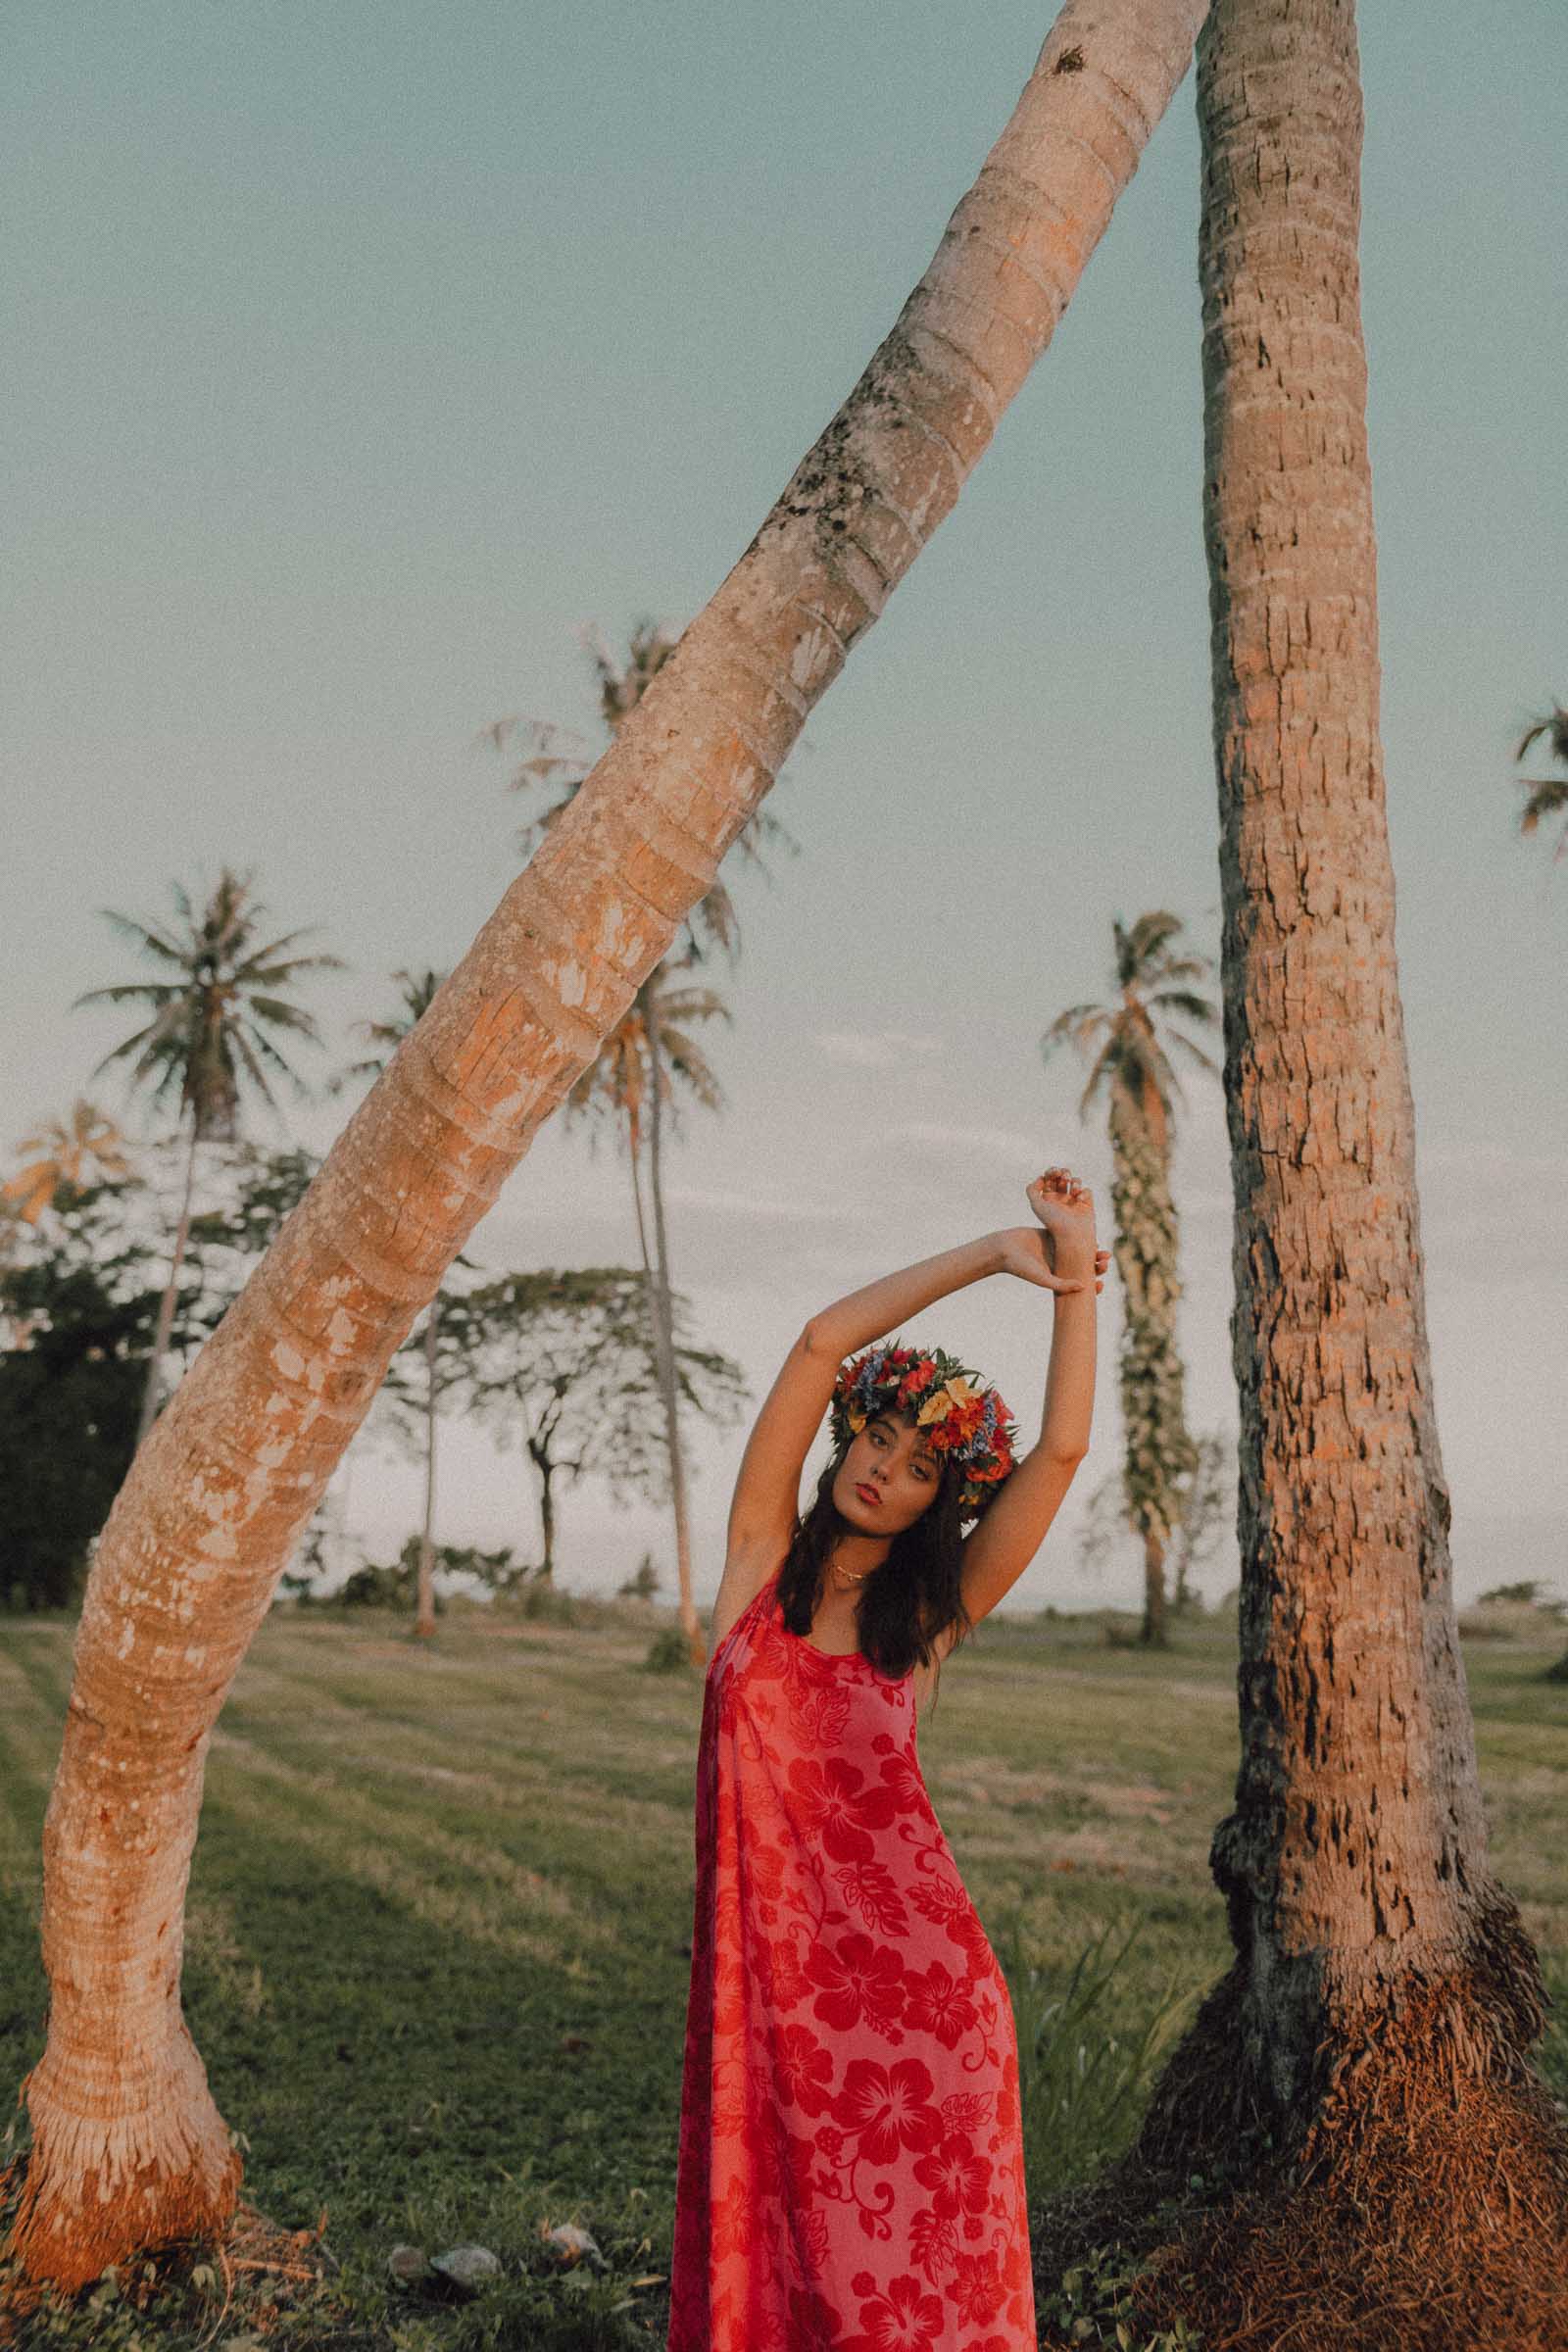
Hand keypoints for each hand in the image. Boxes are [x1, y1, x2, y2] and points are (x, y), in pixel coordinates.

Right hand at [994, 1168, 1106, 1293]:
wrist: (1004, 1249)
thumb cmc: (1021, 1268)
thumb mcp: (1042, 1278)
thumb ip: (1061, 1285)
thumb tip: (1083, 1288)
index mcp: (1059, 1274)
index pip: (1079, 1280)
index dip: (1093, 1281)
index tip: (1101, 1282)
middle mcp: (1060, 1261)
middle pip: (1083, 1261)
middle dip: (1096, 1260)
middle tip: (1106, 1257)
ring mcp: (1057, 1246)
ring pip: (1078, 1245)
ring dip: (1090, 1244)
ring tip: (1099, 1243)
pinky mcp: (1052, 1232)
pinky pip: (1069, 1231)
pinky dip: (1078, 1231)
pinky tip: (1088, 1229)